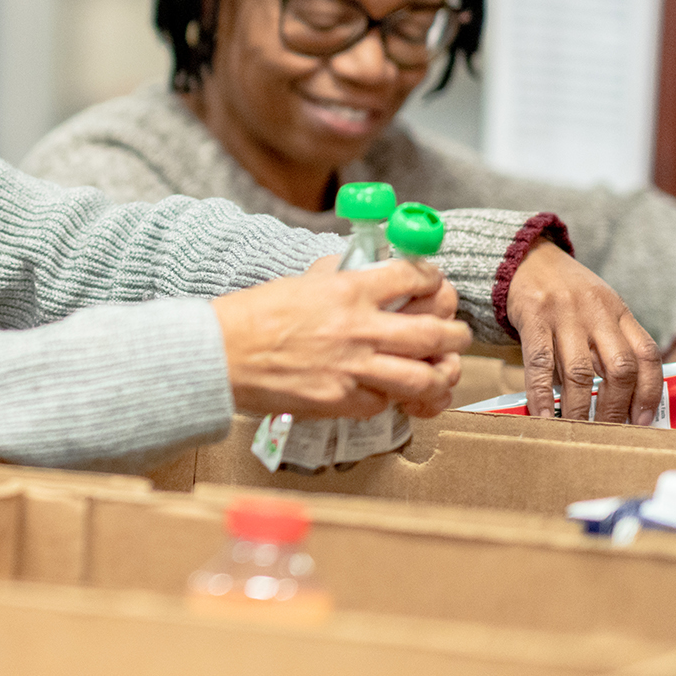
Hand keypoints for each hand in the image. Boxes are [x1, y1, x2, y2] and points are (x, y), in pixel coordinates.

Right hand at [211, 258, 468, 420]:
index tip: (435, 285)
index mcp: (349, 291)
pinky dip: (394, 399)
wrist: (220, 355)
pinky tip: (393, 393)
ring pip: (424, 377)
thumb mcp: (301, 283)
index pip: (414, 278)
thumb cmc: (252, 317)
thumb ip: (340, 279)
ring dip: (441, 375)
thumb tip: (366, 272)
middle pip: (435, 333)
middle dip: (455, 334)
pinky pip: (386, 403)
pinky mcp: (341, 401)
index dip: (434, 280)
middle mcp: (359, 329)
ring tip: (442, 371)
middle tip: (455, 334)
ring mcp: (353, 369)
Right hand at [506, 242, 661, 424]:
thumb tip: (618, 398)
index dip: (650, 391)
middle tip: (610, 431)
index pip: (647, 354)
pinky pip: (541, 363)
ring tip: (579, 429)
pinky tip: (544, 414)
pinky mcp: (533, 317)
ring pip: (581, 372)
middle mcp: (597, 312)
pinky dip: (543, 394)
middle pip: (619, 367)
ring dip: (581, 407)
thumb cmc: (565, 292)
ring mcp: (565, 314)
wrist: (526, 258)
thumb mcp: (598, 308)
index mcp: (618, 311)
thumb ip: (609, 344)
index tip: (645, 419)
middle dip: (617, 407)